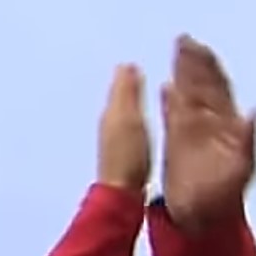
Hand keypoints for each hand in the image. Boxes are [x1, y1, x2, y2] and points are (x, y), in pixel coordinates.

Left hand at [96, 63, 151, 192]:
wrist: (123, 192)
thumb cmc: (127, 154)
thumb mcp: (128, 119)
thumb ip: (127, 93)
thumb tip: (125, 66)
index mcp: (110, 114)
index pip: (117, 88)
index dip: (127, 76)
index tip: (136, 63)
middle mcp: (109, 126)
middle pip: (119, 101)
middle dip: (129, 87)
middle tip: (141, 72)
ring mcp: (116, 143)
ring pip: (124, 115)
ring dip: (133, 103)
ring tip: (146, 91)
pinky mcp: (126, 157)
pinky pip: (131, 130)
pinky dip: (136, 121)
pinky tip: (144, 123)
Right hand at [161, 35, 255, 229]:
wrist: (204, 219)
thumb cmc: (226, 197)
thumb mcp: (243, 168)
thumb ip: (249, 139)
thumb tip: (254, 111)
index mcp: (227, 126)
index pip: (217, 88)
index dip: (209, 67)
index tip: (198, 47)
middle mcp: (211, 124)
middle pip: (202, 86)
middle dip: (194, 62)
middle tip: (184, 39)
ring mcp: (195, 133)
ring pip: (188, 96)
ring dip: (182, 74)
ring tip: (176, 52)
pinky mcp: (179, 144)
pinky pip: (174, 115)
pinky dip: (171, 100)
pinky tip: (166, 87)